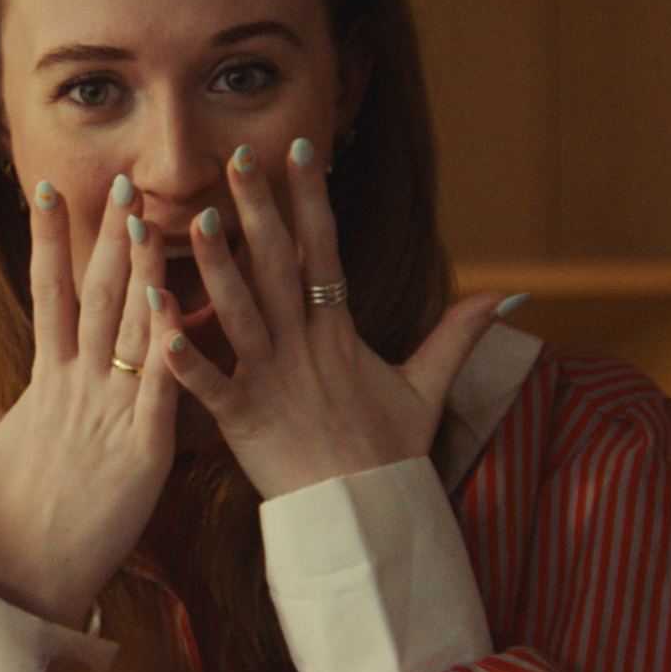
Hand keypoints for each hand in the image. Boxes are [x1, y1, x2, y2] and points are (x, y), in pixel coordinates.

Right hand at [0, 176, 184, 627]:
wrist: (34, 572)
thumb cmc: (13, 506)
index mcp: (44, 379)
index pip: (45, 294)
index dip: (47, 241)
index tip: (47, 190)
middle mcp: (76, 386)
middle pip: (94, 298)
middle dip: (107, 239)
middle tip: (122, 184)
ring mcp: (110, 415)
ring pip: (130, 332)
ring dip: (142, 274)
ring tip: (153, 222)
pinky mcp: (145, 449)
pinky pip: (161, 388)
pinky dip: (170, 347)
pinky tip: (179, 303)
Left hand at [160, 139, 510, 499]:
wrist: (366, 522)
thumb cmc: (388, 454)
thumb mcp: (428, 387)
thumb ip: (457, 334)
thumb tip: (511, 294)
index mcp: (340, 333)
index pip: (327, 250)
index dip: (311, 199)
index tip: (299, 149)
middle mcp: (304, 348)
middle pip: (280, 268)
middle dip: (259, 211)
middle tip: (236, 157)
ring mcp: (273, 383)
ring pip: (242, 315)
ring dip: (219, 268)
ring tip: (196, 220)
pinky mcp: (245, 423)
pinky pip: (211, 386)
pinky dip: (185, 358)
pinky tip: (159, 323)